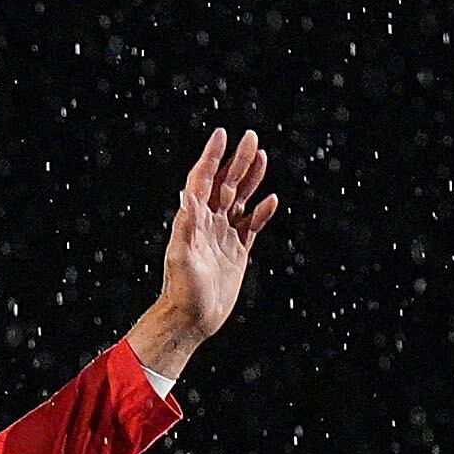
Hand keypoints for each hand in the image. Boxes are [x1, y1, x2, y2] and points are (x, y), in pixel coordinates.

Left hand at [127, 126, 281, 384]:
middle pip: (225, 184)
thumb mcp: (182, 256)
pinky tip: (271, 200)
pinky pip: (252, 226)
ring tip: (262, 156)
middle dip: (238, 161)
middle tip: (252, 137)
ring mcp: (223, 236)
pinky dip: (262, 212)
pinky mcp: (237, 252)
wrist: (191, 319)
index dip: (212, 156)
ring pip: (240, 200)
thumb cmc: (182, 290)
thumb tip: (188, 195)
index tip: (222, 134)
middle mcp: (208, 223)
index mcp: (193, 219)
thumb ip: (186, 225)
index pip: (203, 179)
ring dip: (251, 179)